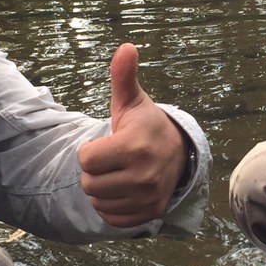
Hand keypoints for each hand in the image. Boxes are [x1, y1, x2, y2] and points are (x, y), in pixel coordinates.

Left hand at [78, 43, 189, 226]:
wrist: (180, 154)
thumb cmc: (146, 126)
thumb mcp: (133, 102)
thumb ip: (124, 77)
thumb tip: (126, 46)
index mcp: (135, 147)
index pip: (86, 159)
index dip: (90, 150)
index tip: (107, 143)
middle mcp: (144, 176)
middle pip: (89, 184)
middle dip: (95, 171)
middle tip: (112, 160)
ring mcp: (148, 198)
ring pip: (98, 202)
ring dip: (102, 189)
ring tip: (118, 174)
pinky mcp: (149, 214)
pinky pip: (111, 218)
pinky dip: (111, 206)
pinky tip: (123, 190)